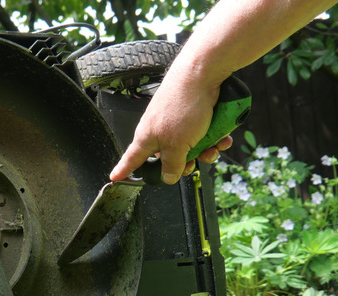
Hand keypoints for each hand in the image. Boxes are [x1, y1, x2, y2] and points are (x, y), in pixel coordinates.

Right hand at [109, 70, 232, 183]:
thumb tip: (168, 178)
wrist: (201, 76)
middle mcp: (159, 130)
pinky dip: (213, 138)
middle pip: (169, 158)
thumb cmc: (182, 106)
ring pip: (189, 147)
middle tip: (194, 164)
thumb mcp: (177, 145)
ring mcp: (176, 122)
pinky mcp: (192, 114)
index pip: (131, 159)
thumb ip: (172, 164)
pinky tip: (222, 137)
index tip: (115, 177)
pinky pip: (202, 134)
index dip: (124, 169)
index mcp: (147, 138)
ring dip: (205, 151)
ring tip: (214, 147)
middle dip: (186, 164)